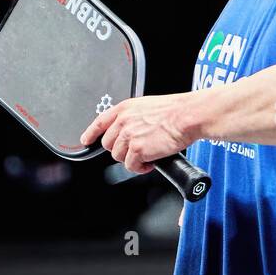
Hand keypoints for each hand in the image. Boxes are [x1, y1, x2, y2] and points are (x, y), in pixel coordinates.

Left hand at [80, 92, 204, 173]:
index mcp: (126, 108)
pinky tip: (151, 162)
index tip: (87, 140)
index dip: (91, 133)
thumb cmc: (177, 111)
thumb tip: (133, 131)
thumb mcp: (149, 107)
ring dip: (132, 159)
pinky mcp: (137, 150)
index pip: (100, 121)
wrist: (188, 116)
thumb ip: (135, 118)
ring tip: (148, 156)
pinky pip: (131, 166)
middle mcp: (123, 121)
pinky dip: (141, 167)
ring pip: (118, 157)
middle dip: (121, 150)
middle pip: (108, 144)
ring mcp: (129, 136)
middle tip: (138, 150)